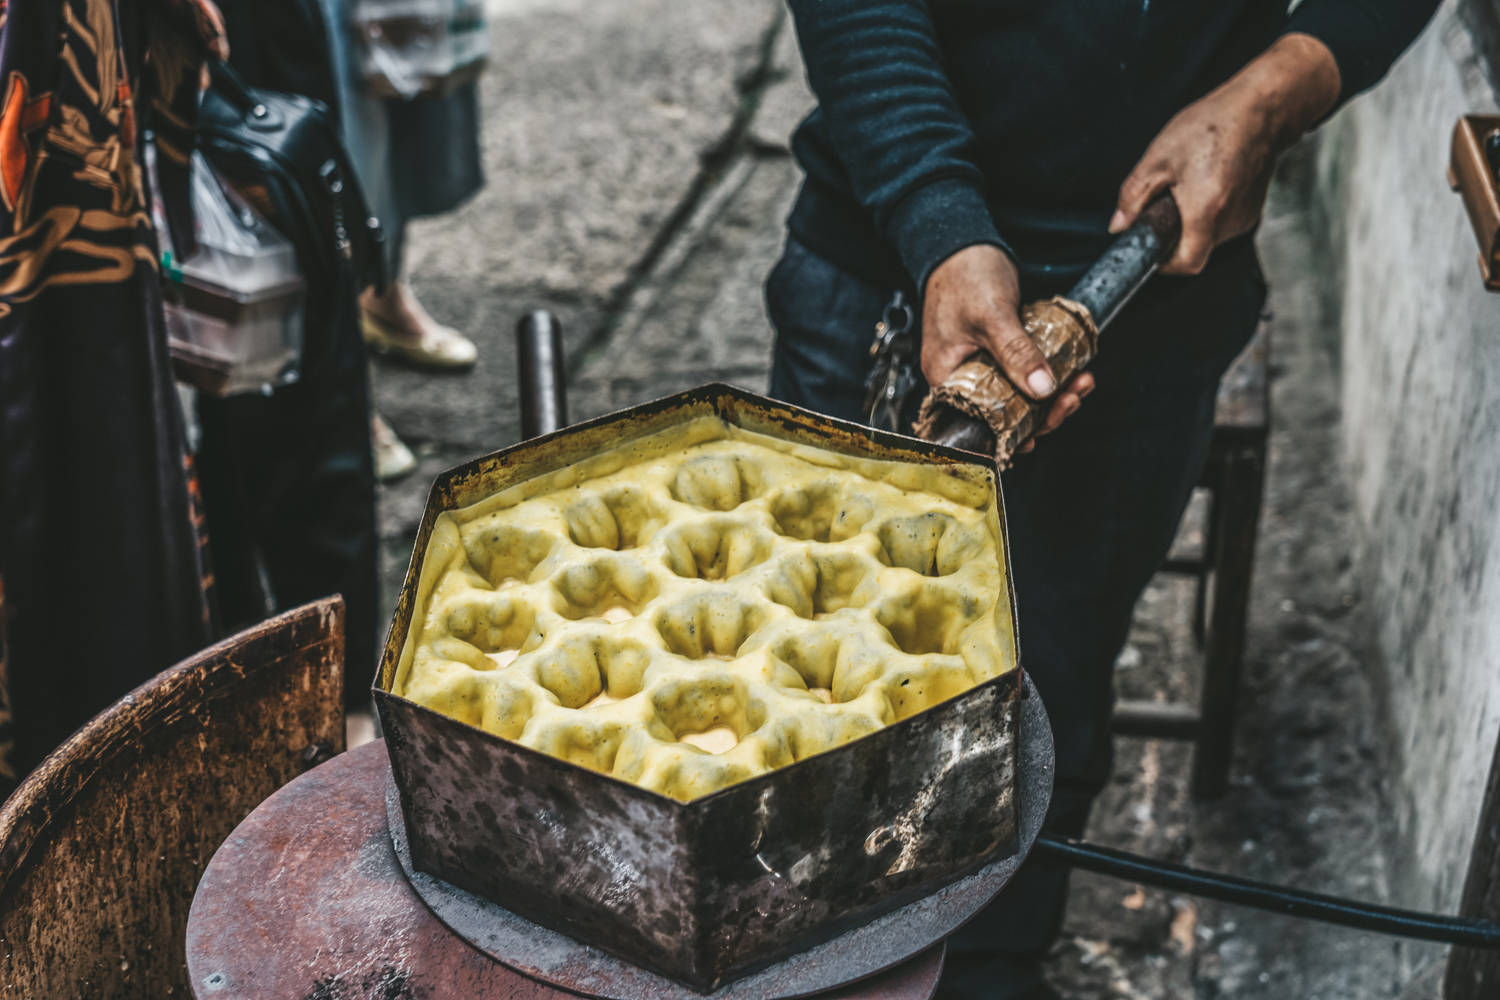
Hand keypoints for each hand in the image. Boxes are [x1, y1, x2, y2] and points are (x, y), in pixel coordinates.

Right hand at [921, 244, 1093, 442]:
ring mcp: (981, 368)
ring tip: (1082, 382)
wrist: (963, 242)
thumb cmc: (964, 274)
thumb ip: (1016, 353)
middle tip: (1074, 396)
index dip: (1015, 432)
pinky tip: (1076, 370)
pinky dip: (1051, 376)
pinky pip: (1025, 376)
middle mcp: (961, 380)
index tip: (1047, 423)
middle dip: (1045, 412)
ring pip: (1020, 398)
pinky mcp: (999, 355)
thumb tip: (1042, 390)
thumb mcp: (992, 315)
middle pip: (1005, 416)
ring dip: (1054, 396)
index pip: (980, 423)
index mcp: (947, 380)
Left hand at [1109, 33, 1340, 274]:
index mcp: (1206, 210)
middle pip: (1196, 249)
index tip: (1153, 252)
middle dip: (1175, 235)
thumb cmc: (1213, 126)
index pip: (1187, 264)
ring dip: (1192, 222)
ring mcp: (1246, 216)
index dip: (1166, 265)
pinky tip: (1205, 183)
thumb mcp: (1158, 158)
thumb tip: (1119, 225)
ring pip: (1209, 237)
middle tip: (1165, 205)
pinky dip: (1209, 212)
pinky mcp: (1253, 208)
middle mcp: (1230, 220)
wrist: (1261, 108)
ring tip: (1187, 187)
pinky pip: (1224, 222)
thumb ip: (1133, 197)